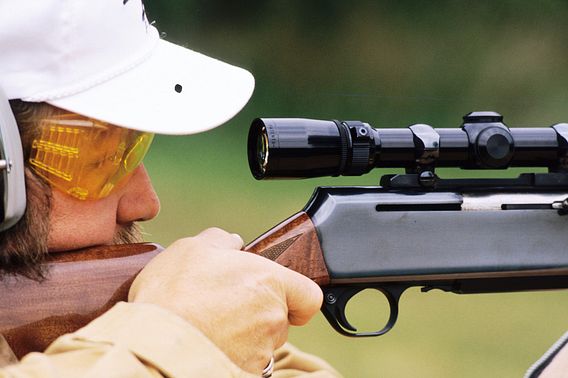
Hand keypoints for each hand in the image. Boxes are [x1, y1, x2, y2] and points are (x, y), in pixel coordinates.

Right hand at [128, 228, 322, 373]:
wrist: (157, 346)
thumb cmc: (175, 294)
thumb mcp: (192, 249)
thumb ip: (220, 241)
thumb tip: (232, 243)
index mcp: (269, 282)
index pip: (309, 296)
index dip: (297, 298)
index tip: (279, 297)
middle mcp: (273, 318)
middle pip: (279, 318)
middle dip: (256, 313)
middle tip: (222, 305)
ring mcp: (261, 350)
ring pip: (261, 341)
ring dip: (242, 334)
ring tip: (206, 324)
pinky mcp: (246, 372)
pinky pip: (244, 360)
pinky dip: (229, 353)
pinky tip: (205, 343)